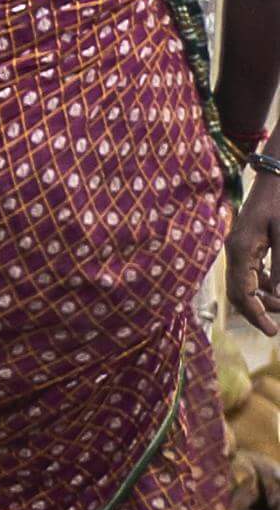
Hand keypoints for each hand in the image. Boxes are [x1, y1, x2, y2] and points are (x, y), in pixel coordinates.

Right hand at [233, 175, 279, 335]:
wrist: (273, 177)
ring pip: (242, 286)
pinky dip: (261, 287)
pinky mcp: (244, 247)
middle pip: (237, 293)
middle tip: (274, 327)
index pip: (243, 292)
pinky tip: (275, 290)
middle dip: (255, 312)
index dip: (256, 315)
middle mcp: (234, 253)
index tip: (271, 332)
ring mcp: (237, 250)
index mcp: (241, 251)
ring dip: (260, 300)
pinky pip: (247, 275)